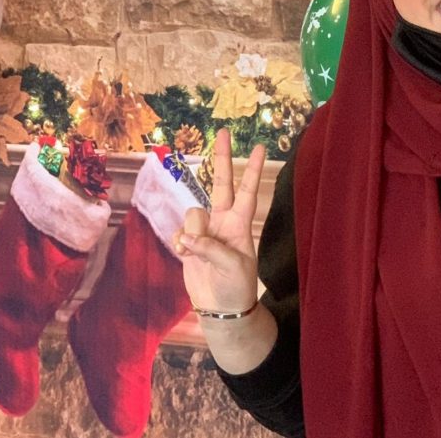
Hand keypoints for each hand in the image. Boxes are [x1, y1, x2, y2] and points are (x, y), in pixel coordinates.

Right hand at [175, 129, 265, 313]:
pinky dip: (180, 242)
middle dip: (222, 158)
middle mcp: (223, 221)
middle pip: (221, 184)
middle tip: (224, 132)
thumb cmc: (236, 286)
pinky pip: (180, 231)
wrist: (220, 308)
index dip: (253, 170)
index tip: (260, 147)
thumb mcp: (232, 267)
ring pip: (192, 213)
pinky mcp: (189, 242)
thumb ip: (211, 249)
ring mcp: (205, 230)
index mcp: (241, 224)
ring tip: (196, 252)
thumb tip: (190, 238)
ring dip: (191, 230)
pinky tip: (186, 256)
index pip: (248, 191)